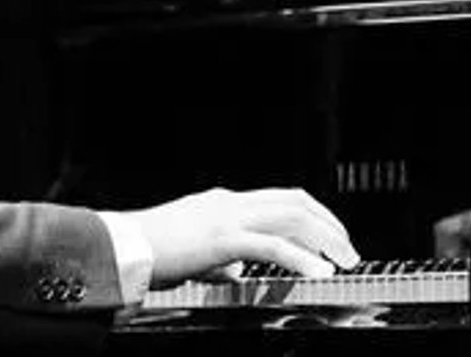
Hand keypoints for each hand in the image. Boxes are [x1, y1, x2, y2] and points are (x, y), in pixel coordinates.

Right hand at [132, 187, 359, 286]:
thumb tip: (238, 270)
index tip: (332, 236)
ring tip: (345, 260)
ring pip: (291, 219)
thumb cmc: (148, 251)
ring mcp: (226, 217)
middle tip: (350, 250)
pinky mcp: (222, 239)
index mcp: (223, 202)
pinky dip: (302, 258)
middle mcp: (229, 202)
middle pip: (295, 203)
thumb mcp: (192, 250)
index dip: (314, 215)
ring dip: (326, 239)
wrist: (121, 247)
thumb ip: (219, 257)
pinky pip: (272, 246)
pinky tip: (318, 271)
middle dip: (330, 225)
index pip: (280, 199)